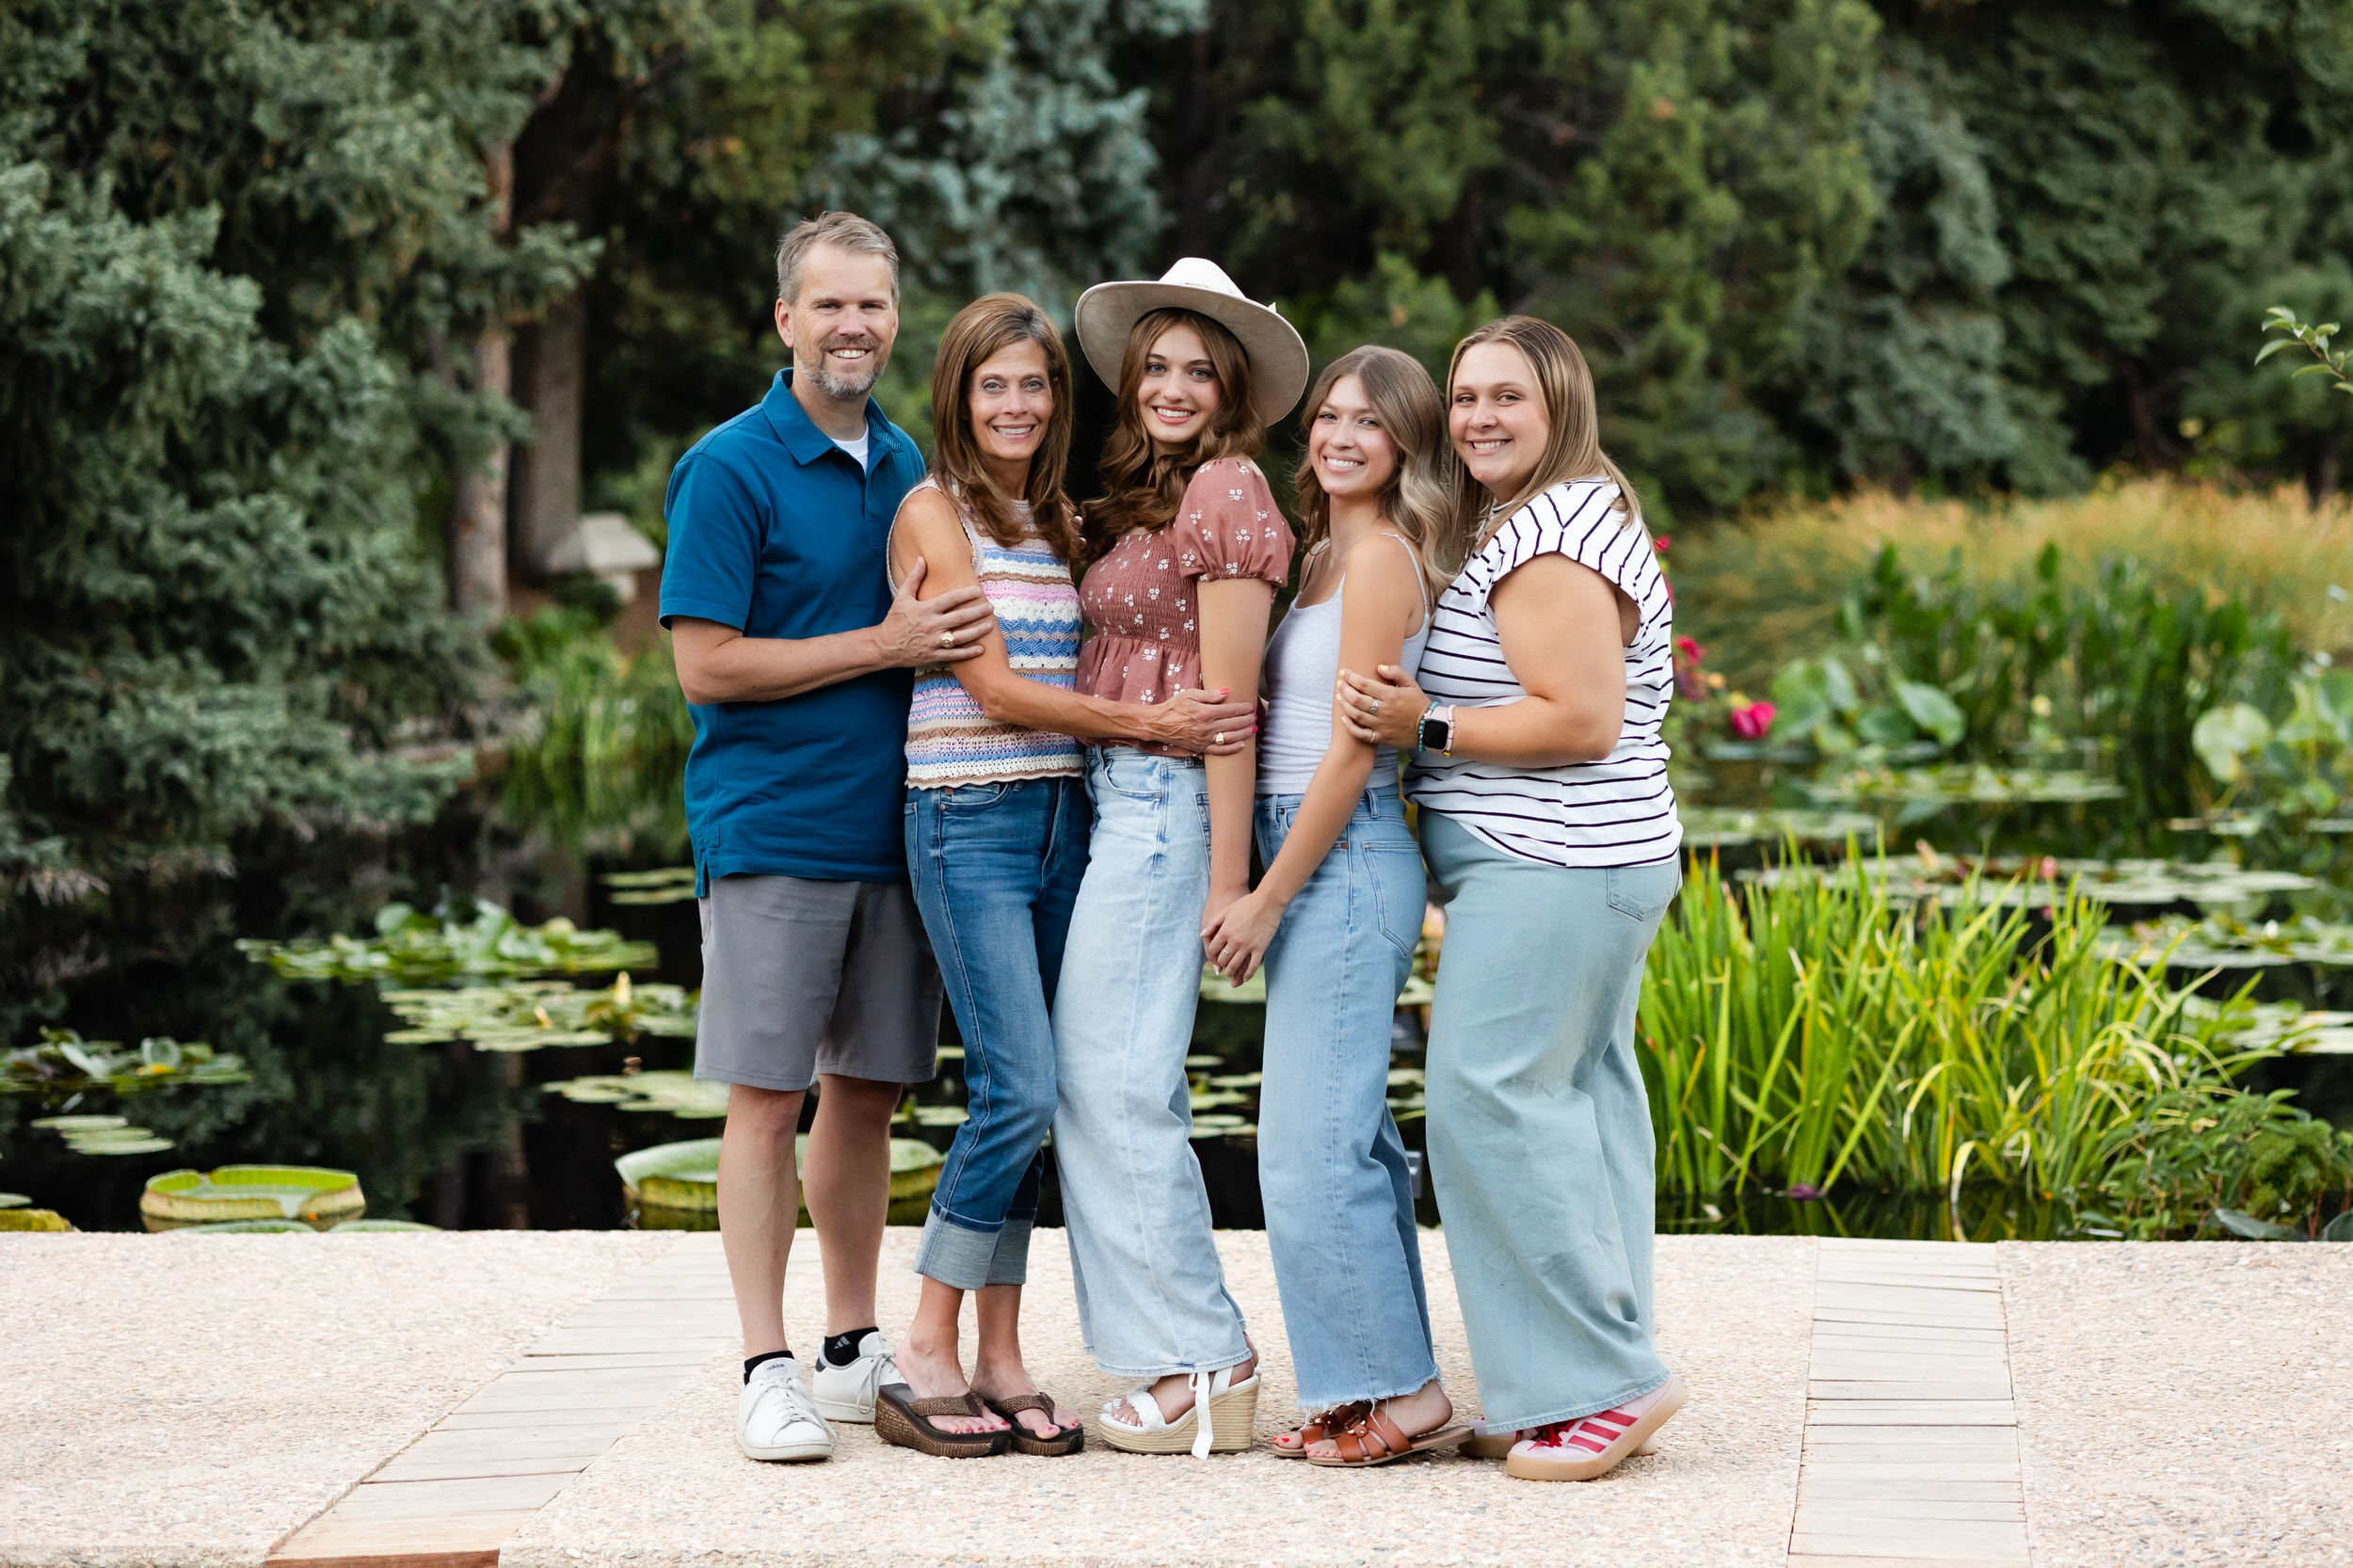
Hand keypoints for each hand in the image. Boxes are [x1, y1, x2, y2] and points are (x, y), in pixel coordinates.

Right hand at [875, 557, 996, 667]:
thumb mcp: (902, 596)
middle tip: (990, 607)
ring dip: (977, 631)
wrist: (883, 645)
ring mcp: (933, 642)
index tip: (978, 591)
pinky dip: (968, 653)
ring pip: (961, 637)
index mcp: (925, 609)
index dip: (966, 594)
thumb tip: (922, 559)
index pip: (950, 599)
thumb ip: (914, 578)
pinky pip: (954, 655)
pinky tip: (981, 649)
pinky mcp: (933, 655)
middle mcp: (931, 625)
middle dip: (977, 612)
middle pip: (960, 617)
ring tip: (990, 626)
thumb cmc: (894, 619)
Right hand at [1148, 687, 1257, 754]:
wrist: (1159, 724)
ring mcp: (1204, 739)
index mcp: (1205, 712)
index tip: (1250, 707)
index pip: (1230, 710)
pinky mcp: (1201, 748)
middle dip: (1247, 720)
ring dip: (1244, 733)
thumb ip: (1210, 694)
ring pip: (1230, 738)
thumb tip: (1227, 692)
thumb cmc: (1174, 707)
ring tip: (1253, 729)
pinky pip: (1219, 751)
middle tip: (1255, 717)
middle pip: (1233, 724)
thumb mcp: (1190, 694)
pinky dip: (1232, 749)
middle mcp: (1207, 727)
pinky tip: (1241, 746)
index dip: (1243, 708)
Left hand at [1201, 887, 1283, 985]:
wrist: (1267, 902)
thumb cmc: (1246, 904)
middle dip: (1221, 964)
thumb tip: (1201, 935)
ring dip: (1231, 972)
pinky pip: (1252, 966)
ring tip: (1230, 973)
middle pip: (1223, 960)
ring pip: (1235, 966)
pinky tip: (1245, 977)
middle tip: (1222, 966)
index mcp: (1225, 931)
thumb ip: (1213, 923)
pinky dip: (1247, 974)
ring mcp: (1248, 946)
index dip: (1213, 954)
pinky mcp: (1260, 949)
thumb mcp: (1226, 910)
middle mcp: (1235, 941)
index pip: (1213, 950)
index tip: (1215, 955)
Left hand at [1335, 663, 1427, 749]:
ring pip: (1355, 715)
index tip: (1344, 673)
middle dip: (1344, 689)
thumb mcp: (1411, 684)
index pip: (1364, 684)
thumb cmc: (1419, 704)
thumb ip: (1396, 672)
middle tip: (1340, 684)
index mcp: (1391, 695)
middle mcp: (1384, 710)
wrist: (1429, 728)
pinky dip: (1350, 726)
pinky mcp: (1380, 737)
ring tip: (1339, 697)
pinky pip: (1360, 733)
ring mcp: (1381, 725)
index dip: (1351, 677)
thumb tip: (1379, 667)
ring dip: (1344, 705)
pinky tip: (1345, 718)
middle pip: (1356, 699)